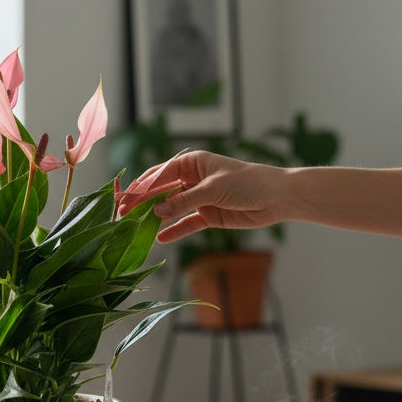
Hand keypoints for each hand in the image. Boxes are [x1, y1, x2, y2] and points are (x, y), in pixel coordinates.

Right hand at [117, 149, 289, 242]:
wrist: (277, 197)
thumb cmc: (248, 182)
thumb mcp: (213, 189)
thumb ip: (184, 201)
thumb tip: (157, 211)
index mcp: (192, 163)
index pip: (159, 174)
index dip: (141, 187)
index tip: (125, 200)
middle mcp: (193, 179)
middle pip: (162, 192)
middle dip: (144, 203)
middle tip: (123, 215)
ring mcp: (199, 197)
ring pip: (172, 208)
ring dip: (157, 217)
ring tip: (137, 229)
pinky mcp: (208, 214)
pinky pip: (186, 223)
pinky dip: (175, 230)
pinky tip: (160, 238)